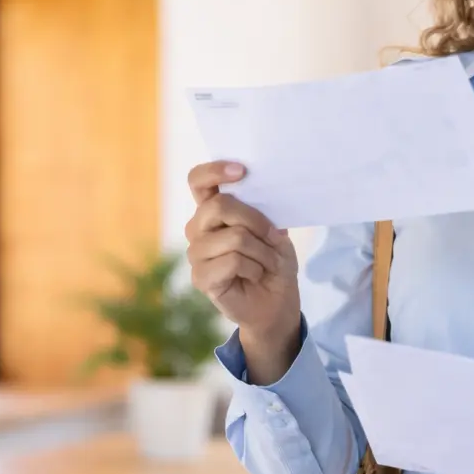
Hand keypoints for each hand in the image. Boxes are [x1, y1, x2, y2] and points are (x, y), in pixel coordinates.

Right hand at [184, 161, 300, 349]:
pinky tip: (256, 275)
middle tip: (273, 235)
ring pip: (234, 237)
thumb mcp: (274, 230)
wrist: (276, 303)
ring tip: (268, 262)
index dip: (214, 171)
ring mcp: (197, 253)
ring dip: (262, 250)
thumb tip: (262, 191)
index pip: (198, 180)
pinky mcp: (201, 277)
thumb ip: (262, 211)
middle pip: (219, 206)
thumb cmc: (273, 262)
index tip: (242, 170)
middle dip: (255, 220)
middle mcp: (198, 228)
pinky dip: (255, 267)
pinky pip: (233, 261)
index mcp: (212, 209)